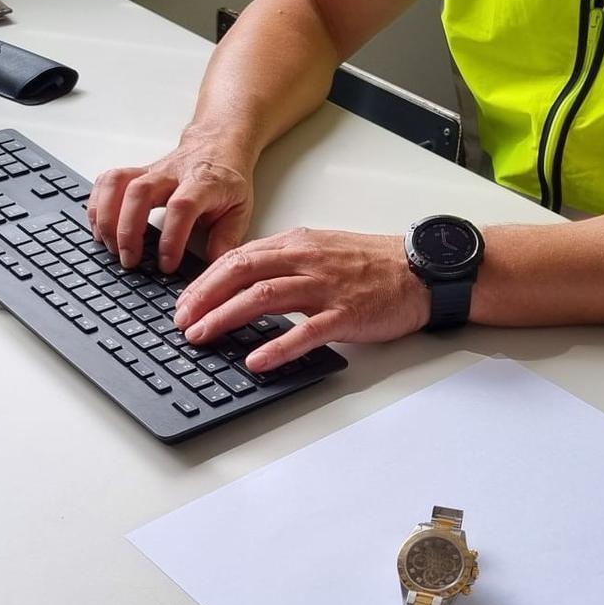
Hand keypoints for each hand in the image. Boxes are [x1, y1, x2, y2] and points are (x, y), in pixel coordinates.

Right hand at [87, 131, 254, 272]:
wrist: (218, 146)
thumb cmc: (227, 181)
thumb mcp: (239, 210)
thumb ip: (226, 240)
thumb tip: (215, 272)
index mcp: (203, 184)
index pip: (182, 207)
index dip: (171, 237)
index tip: (166, 264)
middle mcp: (172, 174)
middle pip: (140, 193)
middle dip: (128, 229)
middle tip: (129, 260)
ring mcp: (151, 171)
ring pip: (118, 183)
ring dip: (107, 216)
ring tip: (109, 246)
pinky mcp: (136, 173)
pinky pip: (107, 181)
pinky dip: (96, 204)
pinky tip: (98, 228)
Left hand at [173, 228, 429, 371]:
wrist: (422, 271)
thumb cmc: (375, 264)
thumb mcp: (324, 249)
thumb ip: (286, 260)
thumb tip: (246, 278)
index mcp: (298, 244)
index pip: (238, 258)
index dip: (204, 281)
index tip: (184, 303)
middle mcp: (306, 261)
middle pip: (240, 273)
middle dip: (203, 298)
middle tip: (181, 323)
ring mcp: (326, 287)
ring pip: (263, 297)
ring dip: (226, 318)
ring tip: (202, 337)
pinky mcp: (346, 314)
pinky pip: (305, 331)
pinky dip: (277, 346)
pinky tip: (257, 360)